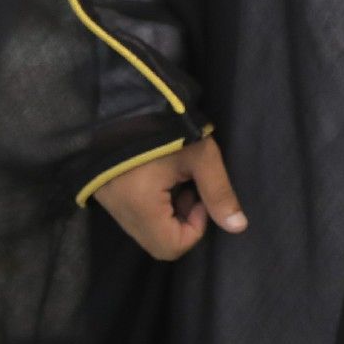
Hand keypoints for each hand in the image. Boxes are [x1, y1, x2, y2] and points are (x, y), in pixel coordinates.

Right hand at [93, 135, 246, 260]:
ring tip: (176, 177)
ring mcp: (109, 203)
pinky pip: (134, 215)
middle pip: (158, 243)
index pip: (171, 247)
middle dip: (183, 221)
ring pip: (146, 230)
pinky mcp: (106, 192)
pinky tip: (160, 175)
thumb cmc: (165, 124)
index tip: (199, 194)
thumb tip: (238, 227)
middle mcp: (120, 212)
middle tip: (190, 187)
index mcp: (140, 206)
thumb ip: (219, 192)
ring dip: (168, 213)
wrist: (122, 97)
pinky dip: (153, 204)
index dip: (196, 228)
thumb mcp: (200, 154)